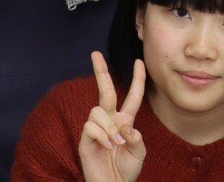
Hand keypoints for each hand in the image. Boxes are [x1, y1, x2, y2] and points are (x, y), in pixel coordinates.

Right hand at [76, 52, 147, 181]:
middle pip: (104, 91)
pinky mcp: (85, 140)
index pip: (132, 96)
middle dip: (100, 71)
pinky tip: (107, 147)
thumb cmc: (126, 171)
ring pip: (97, 111)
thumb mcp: (139, 153)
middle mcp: (110, 121)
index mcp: (125, 122)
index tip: (138, 62)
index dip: (137, 79)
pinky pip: (90, 126)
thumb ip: (136, 139)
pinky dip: (101, 136)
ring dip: (109, 126)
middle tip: (95, 53)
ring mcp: (96, 129)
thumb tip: (125, 126)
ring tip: (115, 144)